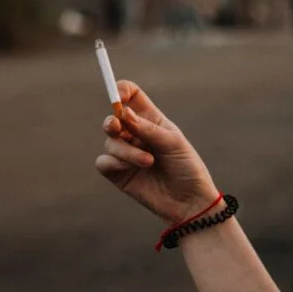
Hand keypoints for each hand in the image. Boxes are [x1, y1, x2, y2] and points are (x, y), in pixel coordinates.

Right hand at [96, 80, 217, 223]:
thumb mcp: (173, 142)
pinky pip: (103, 162)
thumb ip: (147, 128)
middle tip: (117, 126)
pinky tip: (131, 169)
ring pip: (110, 142)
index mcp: (151, 120)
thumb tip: (123, 113)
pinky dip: (115, 163)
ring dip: (126, 151)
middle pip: (113, 118)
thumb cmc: (186, 167)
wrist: (189, 201)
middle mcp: (136, 134)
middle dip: (112, 121)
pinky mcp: (118, 173)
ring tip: (148, 162)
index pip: (131, 96)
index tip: (118, 93)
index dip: (121, 90)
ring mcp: (126, 153)